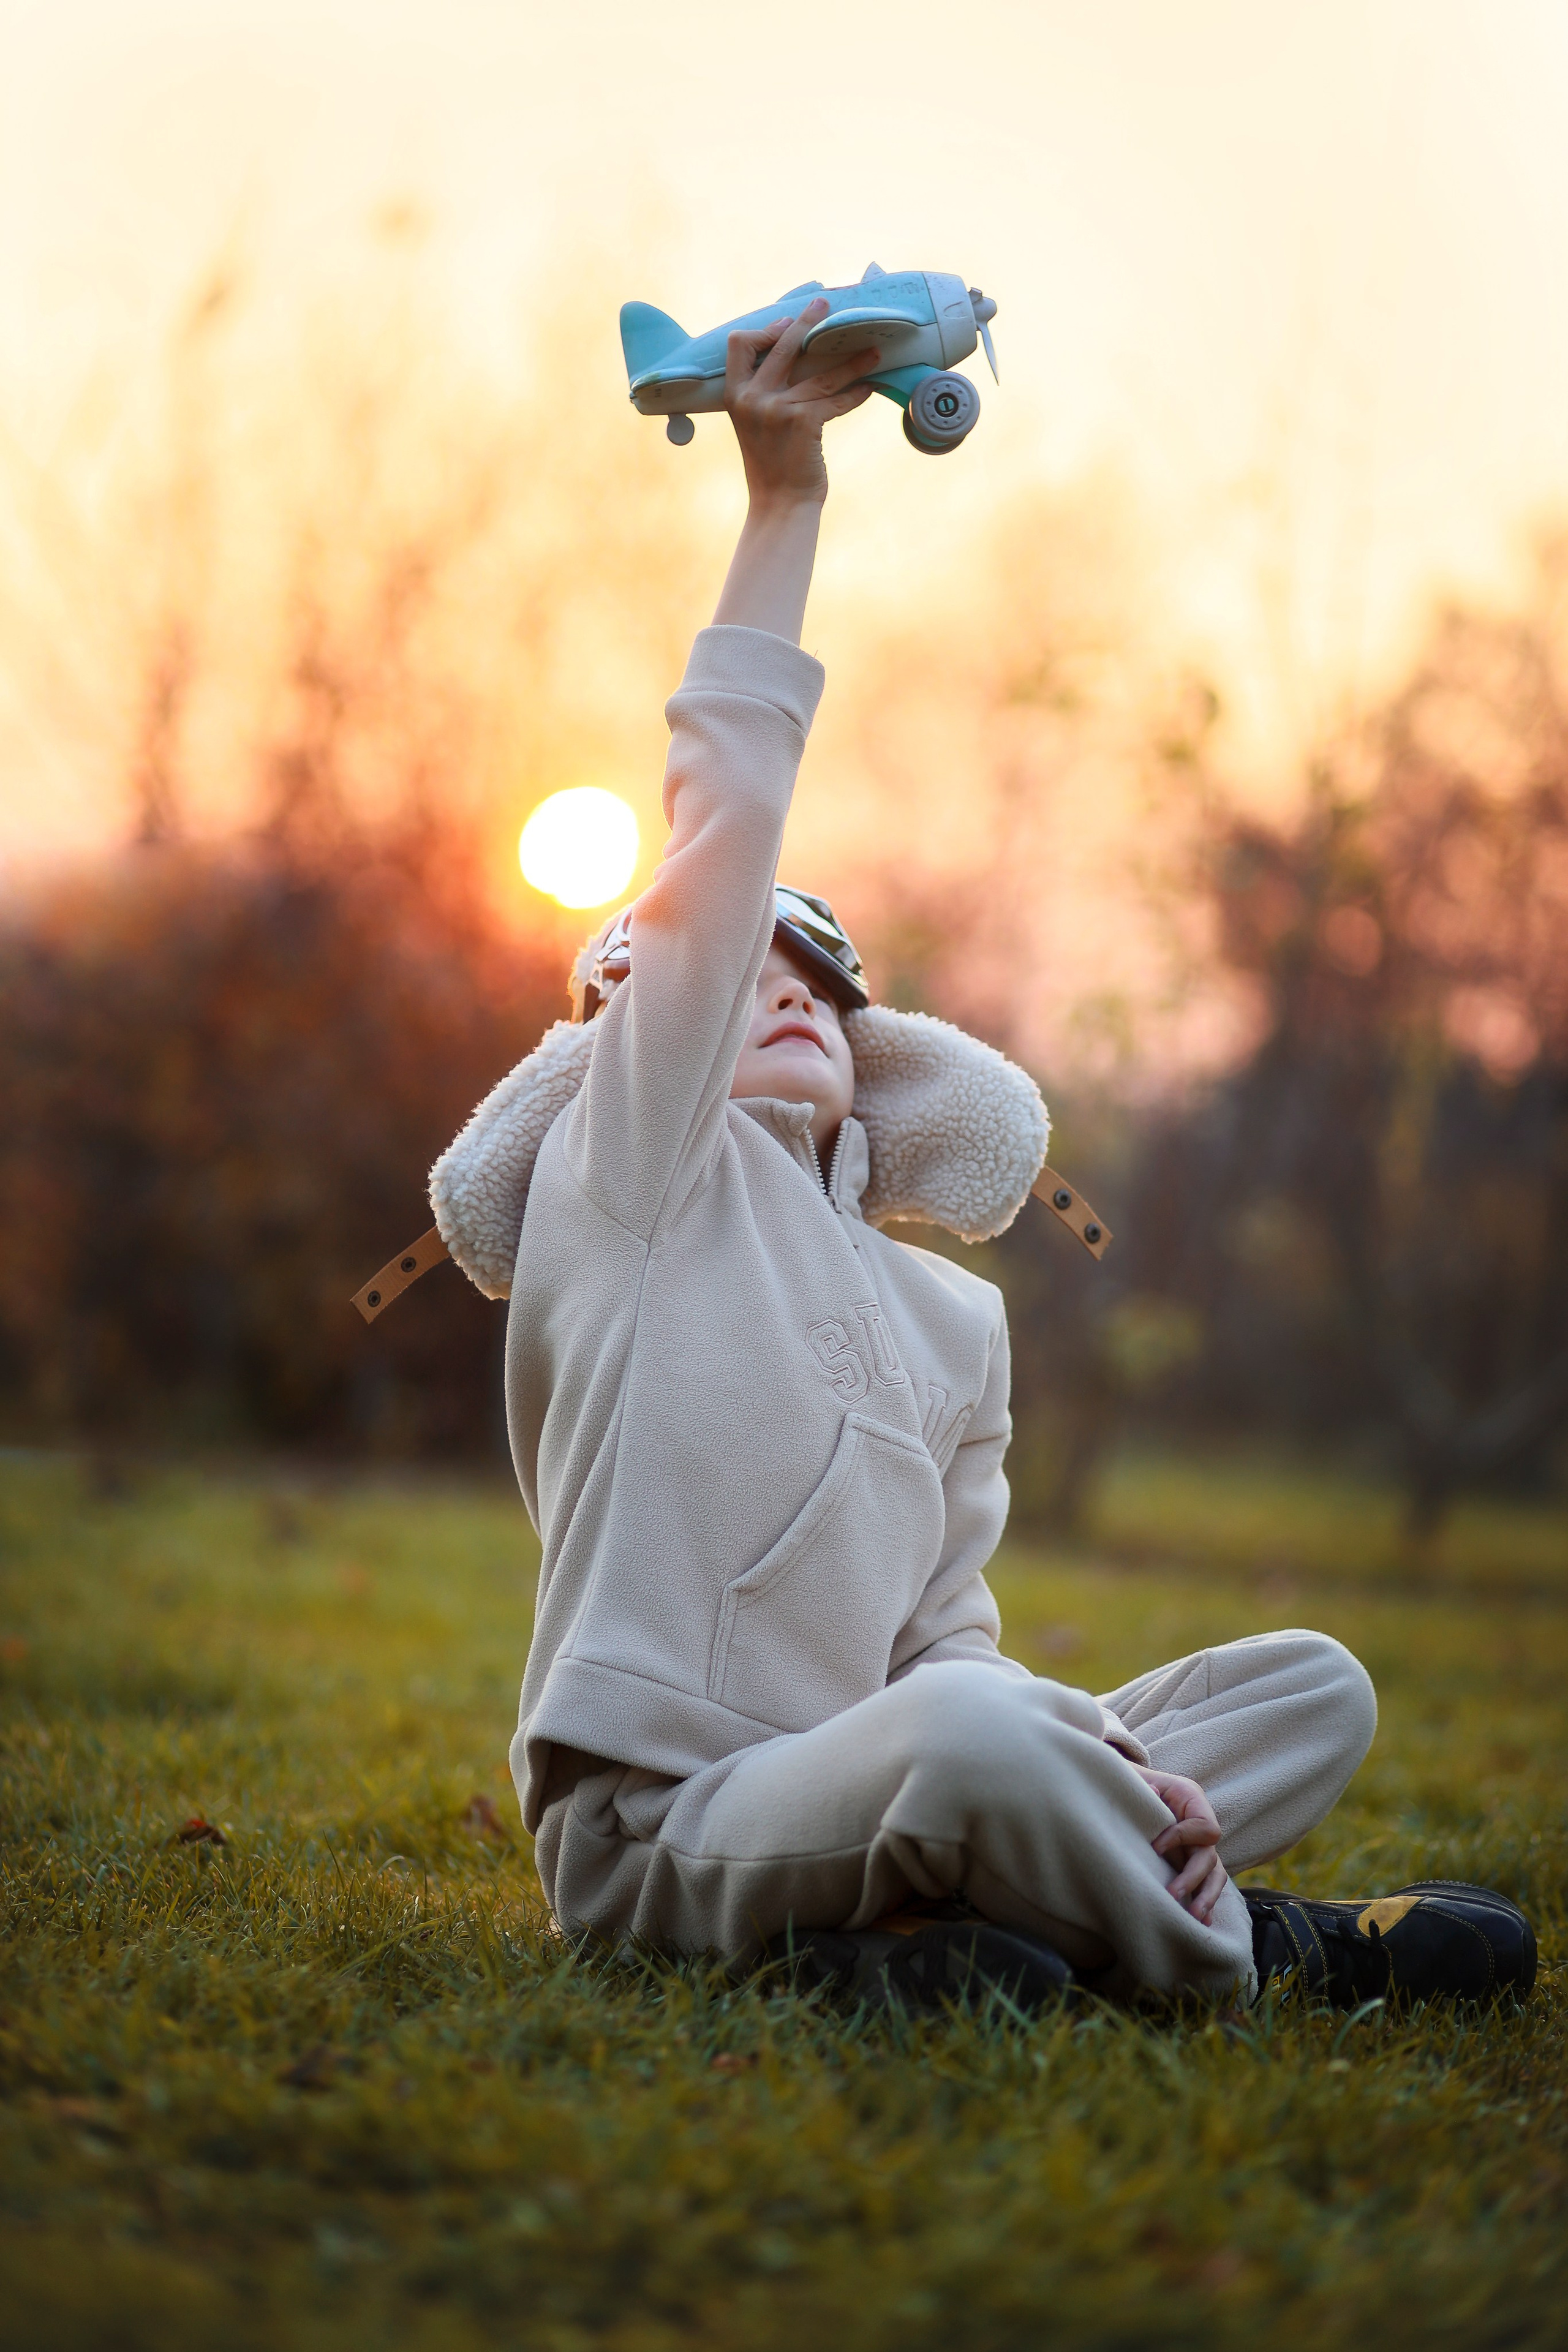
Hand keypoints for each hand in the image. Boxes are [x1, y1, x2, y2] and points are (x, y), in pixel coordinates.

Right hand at [724, 298, 877, 509]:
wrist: (779, 506)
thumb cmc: (772, 467)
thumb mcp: (755, 426)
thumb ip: (763, 397)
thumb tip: (790, 366)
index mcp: (735, 396)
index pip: (739, 344)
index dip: (763, 331)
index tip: (785, 327)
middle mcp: (752, 398)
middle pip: (783, 345)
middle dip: (807, 321)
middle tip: (827, 304)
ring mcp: (777, 409)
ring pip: (822, 374)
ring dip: (851, 361)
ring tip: (874, 353)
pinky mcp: (803, 422)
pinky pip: (836, 400)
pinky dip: (856, 394)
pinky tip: (870, 387)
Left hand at [1136, 1766, 1229, 1926]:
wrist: (1132, 1787)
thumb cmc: (1134, 1781)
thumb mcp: (1137, 1777)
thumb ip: (1142, 1785)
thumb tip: (1151, 1792)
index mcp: (1191, 1799)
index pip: (1203, 1826)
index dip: (1181, 1837)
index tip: (1154, 1847)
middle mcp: (1200, 1824)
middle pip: (1209, 1855)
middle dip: (1192, 1877)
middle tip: (1171, 1893)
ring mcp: (1198, 1845)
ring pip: (1214, 1874)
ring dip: (1205, 1897)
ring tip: (1192, 1917)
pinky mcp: (1191, 1862)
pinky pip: (1205, 1884)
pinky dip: (1204, 1903)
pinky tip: (1200, 1924)